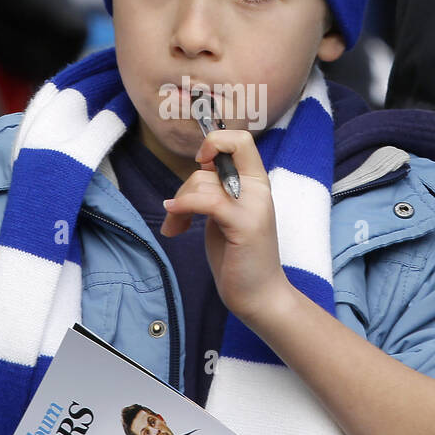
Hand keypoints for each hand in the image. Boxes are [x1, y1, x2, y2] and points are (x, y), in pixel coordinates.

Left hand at [159, 128, 292, 325]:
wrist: (258, 295)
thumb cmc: (239, 255)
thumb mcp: (226, 212)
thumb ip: (217, 187)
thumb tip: (201, 162)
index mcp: (256, 183)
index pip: (240, 139)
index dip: (216, 142)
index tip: (200, 162)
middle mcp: (258, 189)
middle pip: (211, 162)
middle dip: (186, 186)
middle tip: (178, 211)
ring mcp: (253, 206)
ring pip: (204, 182)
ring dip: (180, 204)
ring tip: (177, 228)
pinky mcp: (244, 225)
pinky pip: (207, 201)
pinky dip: (184, 207)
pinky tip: (175, 223)